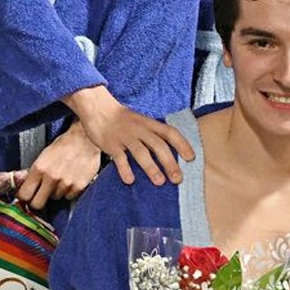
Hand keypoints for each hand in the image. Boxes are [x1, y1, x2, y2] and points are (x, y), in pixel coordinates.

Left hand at [18, 125, 101, 207]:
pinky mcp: (79, 187)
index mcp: (39, 168)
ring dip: (56, 192)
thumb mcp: (44, 155)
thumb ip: (34, 171)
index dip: (24, 197)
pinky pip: (69, 197)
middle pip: (37, 204)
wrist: (85, 139)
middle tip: (40, 195)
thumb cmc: (65, 144)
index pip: (24, 194)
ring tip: (61, 178)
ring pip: (55, 198)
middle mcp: (51, 178)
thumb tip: (22, 182)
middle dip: (37, 201)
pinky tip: (71, 179)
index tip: (26, 196)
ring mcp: (66, 183)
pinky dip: (69, 191)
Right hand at [65, 86, 193, 185]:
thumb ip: (153, 134)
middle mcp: (139, 129)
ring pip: (140, 152)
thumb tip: (171, 153)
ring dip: (151, 167)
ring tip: (159, 182)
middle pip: (158, 145)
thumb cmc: (122, 119)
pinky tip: (130, 181)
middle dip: (169, 162)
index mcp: (149, 123)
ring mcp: (125, 136)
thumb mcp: (141, 121)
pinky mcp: (111, 144)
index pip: (169, 132)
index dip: (182, 144)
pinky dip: (124, 169)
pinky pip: (119, 157)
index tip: (191, 158)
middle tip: (177, 179)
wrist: (98, 108)